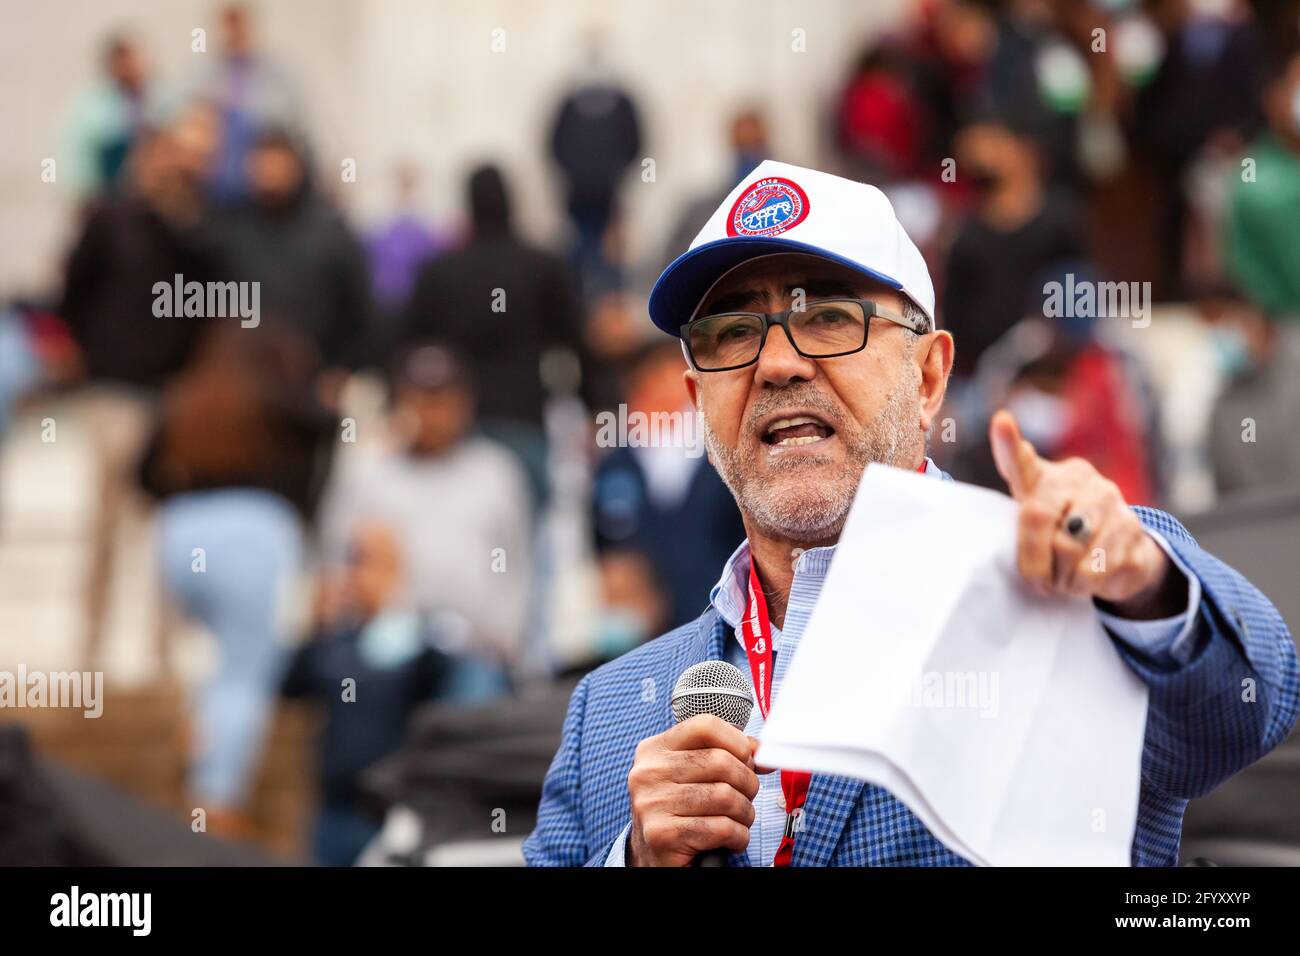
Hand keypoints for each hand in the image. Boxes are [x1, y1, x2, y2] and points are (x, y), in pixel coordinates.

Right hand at [626, 715, 764, 866]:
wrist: (653, 856)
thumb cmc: (681, 810)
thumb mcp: (695, 774)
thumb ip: (727, 754)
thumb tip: (763, 752)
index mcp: (654, 749)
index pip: (705, 726)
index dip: (737, 742)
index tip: (748, 760)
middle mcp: (648, 773)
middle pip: (720, 761)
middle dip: (747, 782)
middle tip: (747, 796)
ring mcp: (651, 804)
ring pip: (725, 796)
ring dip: (745, 813)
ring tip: (740, 820)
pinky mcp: (662, 835)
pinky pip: (722, 828)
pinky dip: (739, 836)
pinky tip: (733, 839)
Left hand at [989, 409, 1180, 617]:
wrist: (1121, 553)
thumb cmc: (1063, 533)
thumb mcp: (1035, 516)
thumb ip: (1022, 506)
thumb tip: (1008, 432)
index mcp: (1049, 478)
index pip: (1022, 462)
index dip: (1008, 444)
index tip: (1001, 422)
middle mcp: (1084, 483)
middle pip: (1040, 520)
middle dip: (1035, 562)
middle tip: (1038, 580)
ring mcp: (1114, 505)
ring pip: (1071, 553)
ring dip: (1064, 579)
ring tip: (1066, 577)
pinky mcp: (1136, 535)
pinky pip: (1100, 572)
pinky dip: (1089, 586)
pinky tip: (1093, 577)